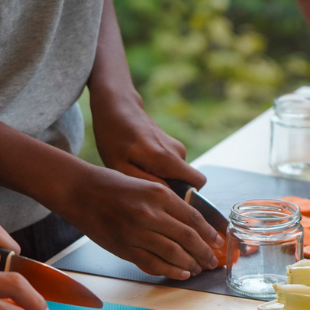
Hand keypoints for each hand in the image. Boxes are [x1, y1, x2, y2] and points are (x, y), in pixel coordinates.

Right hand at [60, 164, 221, 279]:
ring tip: (199, 268)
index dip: (209, 234)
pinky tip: (181, 272)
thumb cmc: (114, 186)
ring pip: (173, 253)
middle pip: (187, 238)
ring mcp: (136, 232)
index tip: (218, 242)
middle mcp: (149, 213)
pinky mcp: (124, 247)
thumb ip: (168, 204)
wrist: (80, 191)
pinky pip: (152, 263)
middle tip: (212, 261)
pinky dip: (170, 270)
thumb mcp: (147, 185)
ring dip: (190, 263)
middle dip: (204, 252)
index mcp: (159, 194)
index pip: (193, 218)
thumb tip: (193, 224)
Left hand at [92, 98, 206, 188]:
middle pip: (189, 182)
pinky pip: (173, 166)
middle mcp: (178, 151)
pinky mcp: (174, 145)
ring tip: (139, 171)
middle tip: (145, 186)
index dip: (182, 197)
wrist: (117, 108)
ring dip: (162, 178)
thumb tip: (169, 195)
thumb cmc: (114, 140)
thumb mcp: (121, 166)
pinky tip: (141, 163)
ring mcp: (177, 146)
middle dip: (172, 189)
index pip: (195, 186)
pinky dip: (159, 169)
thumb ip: (146, 182)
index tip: (162, 201)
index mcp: (166, 158)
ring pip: (178, 175)